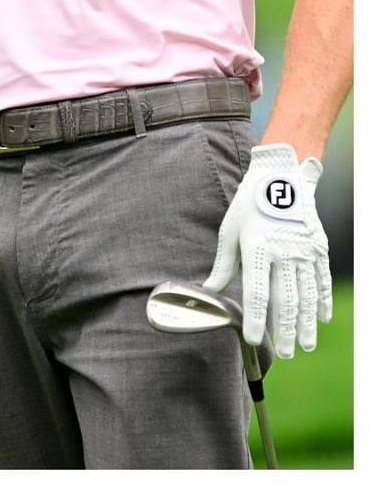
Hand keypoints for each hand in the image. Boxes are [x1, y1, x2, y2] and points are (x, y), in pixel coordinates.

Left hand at [204, 143, 331, 357]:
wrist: (280, 178)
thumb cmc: (247, 206)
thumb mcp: (229, 231)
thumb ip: (224, 264)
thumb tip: (211, 291)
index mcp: (257, 247)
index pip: (257, 292)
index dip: (256, 318)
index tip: (254, 339)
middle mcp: (284, 252)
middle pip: (286, 299)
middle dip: (285, 329)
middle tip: (285, 354)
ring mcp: (305, 251)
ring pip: (307, 295)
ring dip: (306, 323)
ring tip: (304, 345)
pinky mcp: (319, 248)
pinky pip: (321, 280)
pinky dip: (321, 301)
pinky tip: (320, 319)